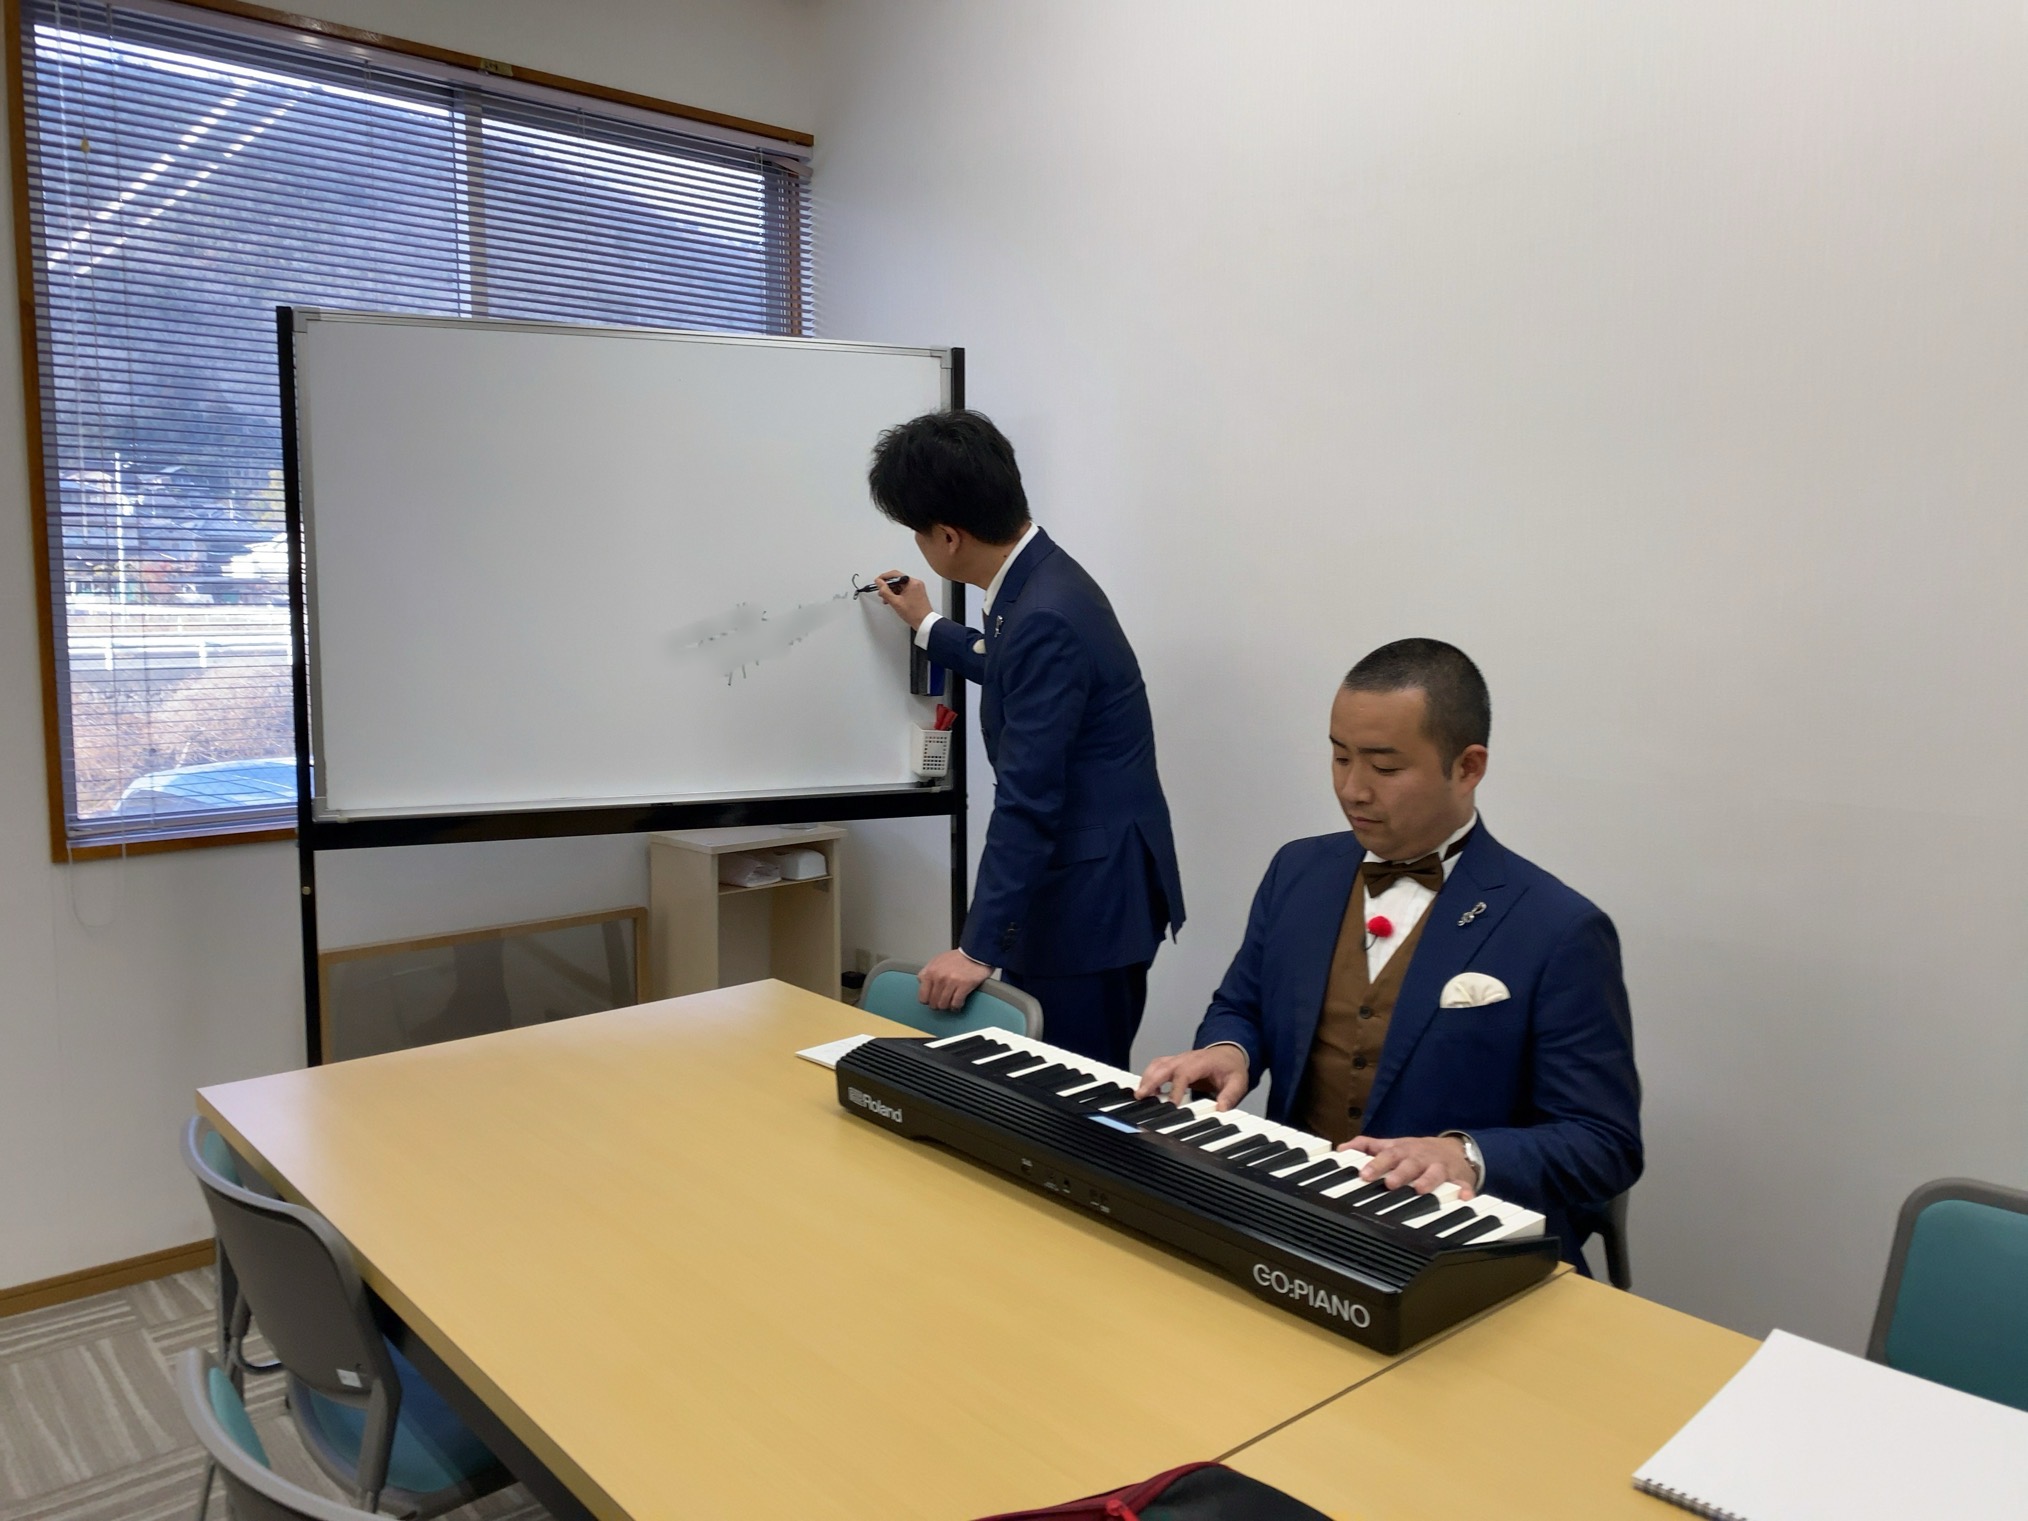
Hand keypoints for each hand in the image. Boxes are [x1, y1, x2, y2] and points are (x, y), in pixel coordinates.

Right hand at [873, 568, 933, 630]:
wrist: (924, 622)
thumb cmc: (914, 614)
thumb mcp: (895, 602)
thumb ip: (885, 591)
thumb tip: (879, 583)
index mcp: (912, 582)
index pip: (895, 574)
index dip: (884, 577)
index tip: (878, 582)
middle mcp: (916, 583)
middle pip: (898, 580)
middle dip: (888, 586)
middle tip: (881, 592)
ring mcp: (917, 588)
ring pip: (901, 586)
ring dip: (892, 591)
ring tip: (887, 599)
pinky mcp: (917, 593)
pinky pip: (905, 590)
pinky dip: (898, 594)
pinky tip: (894, 600)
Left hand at [917, 949, 990, 1010]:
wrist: (974, 953)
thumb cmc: (957, 958)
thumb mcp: (936, 961)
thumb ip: (927, 972)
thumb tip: (922, 983)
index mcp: (930, 972)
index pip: (923, 996)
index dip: (928, 1001)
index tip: (932, 1000)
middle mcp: (939, 977)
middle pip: (933, 1003)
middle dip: (938, 1005)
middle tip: (943, 1003)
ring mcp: (951, 981)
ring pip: (944, 1005)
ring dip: (948, 1006)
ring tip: (951, 1003)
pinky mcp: (964, 985)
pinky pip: (956, 1004)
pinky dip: (957, 1006)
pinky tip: (958, 1004)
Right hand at [1136, 1045, 1248, 1109]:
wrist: (1229, 1054)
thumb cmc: (1230, 1067)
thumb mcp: (1238, 1082)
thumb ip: (1230, 1096)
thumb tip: (1221, 1109)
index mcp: (1202, 1062)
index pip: (1184, 1073)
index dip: (1175, 1089)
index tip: (1170, 1105)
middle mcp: (1187, 1059)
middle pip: (1164, 1066)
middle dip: (1151, 1080)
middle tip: (1141, 1096)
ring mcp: (1178, 1060)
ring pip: (1157, 1065)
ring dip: (1147, 1079)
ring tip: (1140, 1096)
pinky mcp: (1173, 1064)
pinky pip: (1156, 1066)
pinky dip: (1148, 1077)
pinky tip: (1147, 1092)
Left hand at [1340, 1134, 1476, 1197]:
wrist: (1453, 1150)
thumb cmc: (1416, 1152)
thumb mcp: (1392, 1146)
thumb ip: (1367, 1147)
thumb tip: (1341, 1149)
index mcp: (1403, 1151)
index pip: (1387, 1155)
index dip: (1375, 1164)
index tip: (1363, 1174)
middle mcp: (1420, 1158)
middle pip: (1409, 1164)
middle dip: (1400, 1173)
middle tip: (1390, 1183)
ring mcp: (1440, 1167)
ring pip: (1435, 1173)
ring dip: (1428, 1180)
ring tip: (1421, 1189)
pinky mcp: (1459, 1179)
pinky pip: (1463, 1185)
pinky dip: (1464, 1191)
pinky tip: (1464, 1197)